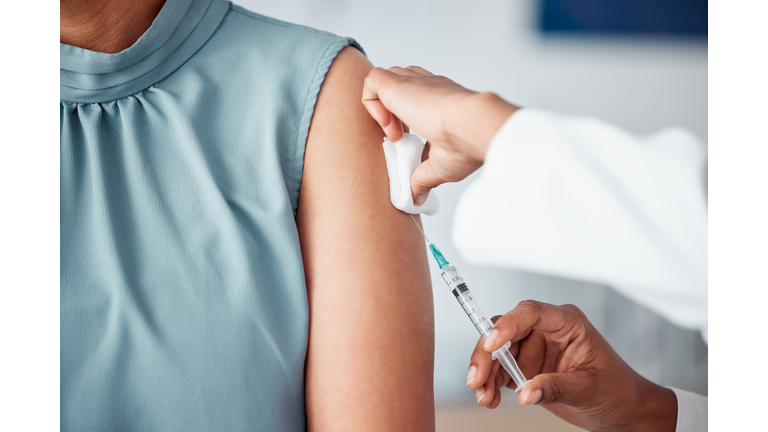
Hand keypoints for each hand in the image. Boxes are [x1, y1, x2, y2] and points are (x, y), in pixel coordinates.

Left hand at [362, 66, 518, 204]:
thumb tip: (417, 198)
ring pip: (384, 81)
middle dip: (391, 112)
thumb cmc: (467, 144)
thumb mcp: (440, 166)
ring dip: (381, 109)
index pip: (416, 98)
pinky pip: (372, 81)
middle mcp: (427, 86)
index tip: (408, 141)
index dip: (404, 119)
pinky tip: (387, 126)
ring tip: (394, 134)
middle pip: (398, 85)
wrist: (474, 127)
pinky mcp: (398, 83)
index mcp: (441, 101)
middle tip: (400, 138)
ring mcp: (413, 82)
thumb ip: (423, 178)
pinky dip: (371, 103)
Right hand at [467, 300, 677, 431]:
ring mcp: (535, 348)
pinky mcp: (527, 366)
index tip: (490, 345)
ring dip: (485, 373)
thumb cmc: (616, 391)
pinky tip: (490, 398)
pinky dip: (491, 383)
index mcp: (566, 323)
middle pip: (505, 331)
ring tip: (483, 396)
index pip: (530, 313)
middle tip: (477, 379)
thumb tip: (525, 393)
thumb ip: (555, 388)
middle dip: (486, 355)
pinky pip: (501, 370)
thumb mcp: (588, 389)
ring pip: (497, 351)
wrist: (623, 411)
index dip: (507, 325)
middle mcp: (546, 330)